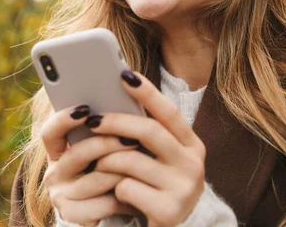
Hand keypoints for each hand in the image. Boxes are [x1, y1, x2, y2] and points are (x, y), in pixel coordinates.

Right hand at [40, 103, 141, 225]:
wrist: (113, 212)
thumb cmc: (112, 168)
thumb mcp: (104, 147)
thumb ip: (105, 128)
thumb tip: (122, 99)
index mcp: (58, 151)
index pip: (50, 132)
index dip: (64, 119)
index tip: (86, 109)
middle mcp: (55, 173)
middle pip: (78, 153)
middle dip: (108, 143)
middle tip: (133, 138)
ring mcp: (62, 197)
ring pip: (96, 178)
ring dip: (123, 169)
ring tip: (144, 161)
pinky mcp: (75, 216)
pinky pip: (106, 202)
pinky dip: (127, 194)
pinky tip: (141, 187)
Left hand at [88, 70, 206, 226]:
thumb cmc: (157, 186)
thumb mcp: (160, 158)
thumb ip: (148, 134)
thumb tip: (118, 96)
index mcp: (192, 145)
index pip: (169, 112)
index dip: (147, 93)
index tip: (124, 75)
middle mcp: (194, 164)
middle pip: (149, 131)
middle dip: (115, 122)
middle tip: (92, 120)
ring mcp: (184, 188)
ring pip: (131, 160)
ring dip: (107, 160)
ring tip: (99, 164)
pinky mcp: (169, 210)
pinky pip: (127, 188)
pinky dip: (115, 189)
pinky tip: (118, 195)